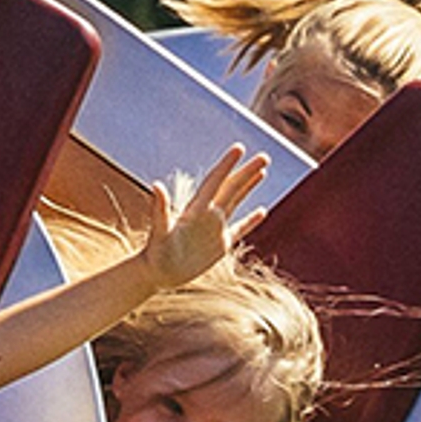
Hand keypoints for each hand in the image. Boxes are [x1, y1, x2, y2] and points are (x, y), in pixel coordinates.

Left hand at [141, 145, 270, 286]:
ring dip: (248, 186)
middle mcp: (207, 215)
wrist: (156, 274)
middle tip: (264, 156)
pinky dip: (251, 220)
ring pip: (236, 202)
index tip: (239, 147)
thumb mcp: (159, 231)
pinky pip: (240, 229)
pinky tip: (262, 210)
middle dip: (247, 172)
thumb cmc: (155, 253)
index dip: (227, 165)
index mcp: (195, 209)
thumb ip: (160, 210)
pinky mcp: (220, 245)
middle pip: (231, 187)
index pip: (214, 181)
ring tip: (262, 171)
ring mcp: (215, 229)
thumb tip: (156, 185)